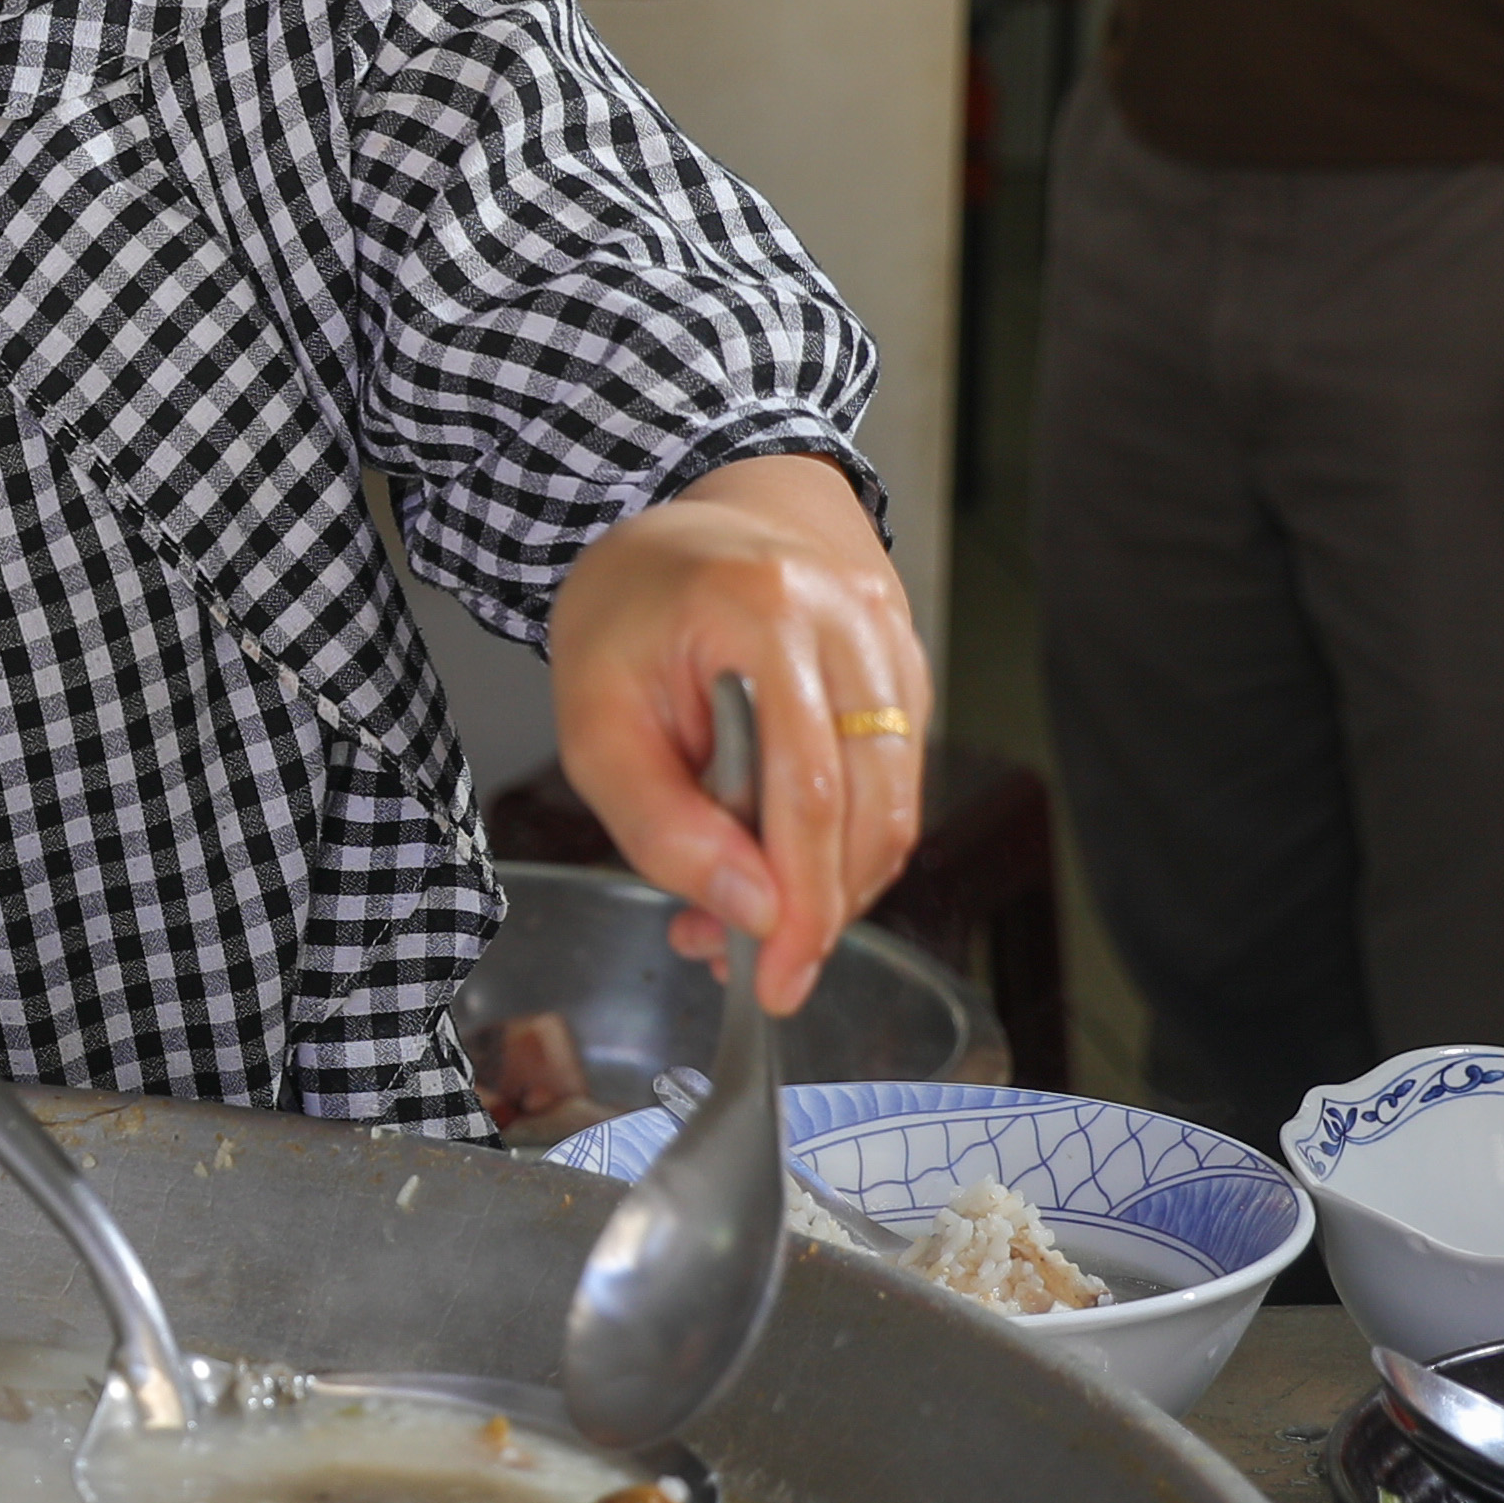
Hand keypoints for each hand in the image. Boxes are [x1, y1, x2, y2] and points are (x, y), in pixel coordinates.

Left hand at [547, 456, 932, 1013]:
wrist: (694, 522)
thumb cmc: (634, 610)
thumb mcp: (594, 719)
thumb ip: (662, 823)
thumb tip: (749, 913)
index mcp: (765, 612)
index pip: (807, 787)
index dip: (799, 900)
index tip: (773, 980)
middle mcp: (850, 621)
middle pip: (871, 808)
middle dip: (821, 912)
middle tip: (761, 972)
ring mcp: (893, 643)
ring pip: (895, 809)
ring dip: (834, 887)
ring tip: (749, 915)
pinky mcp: (908, 673)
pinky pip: (894, 785)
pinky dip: (845, 843)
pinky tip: (780, 858)